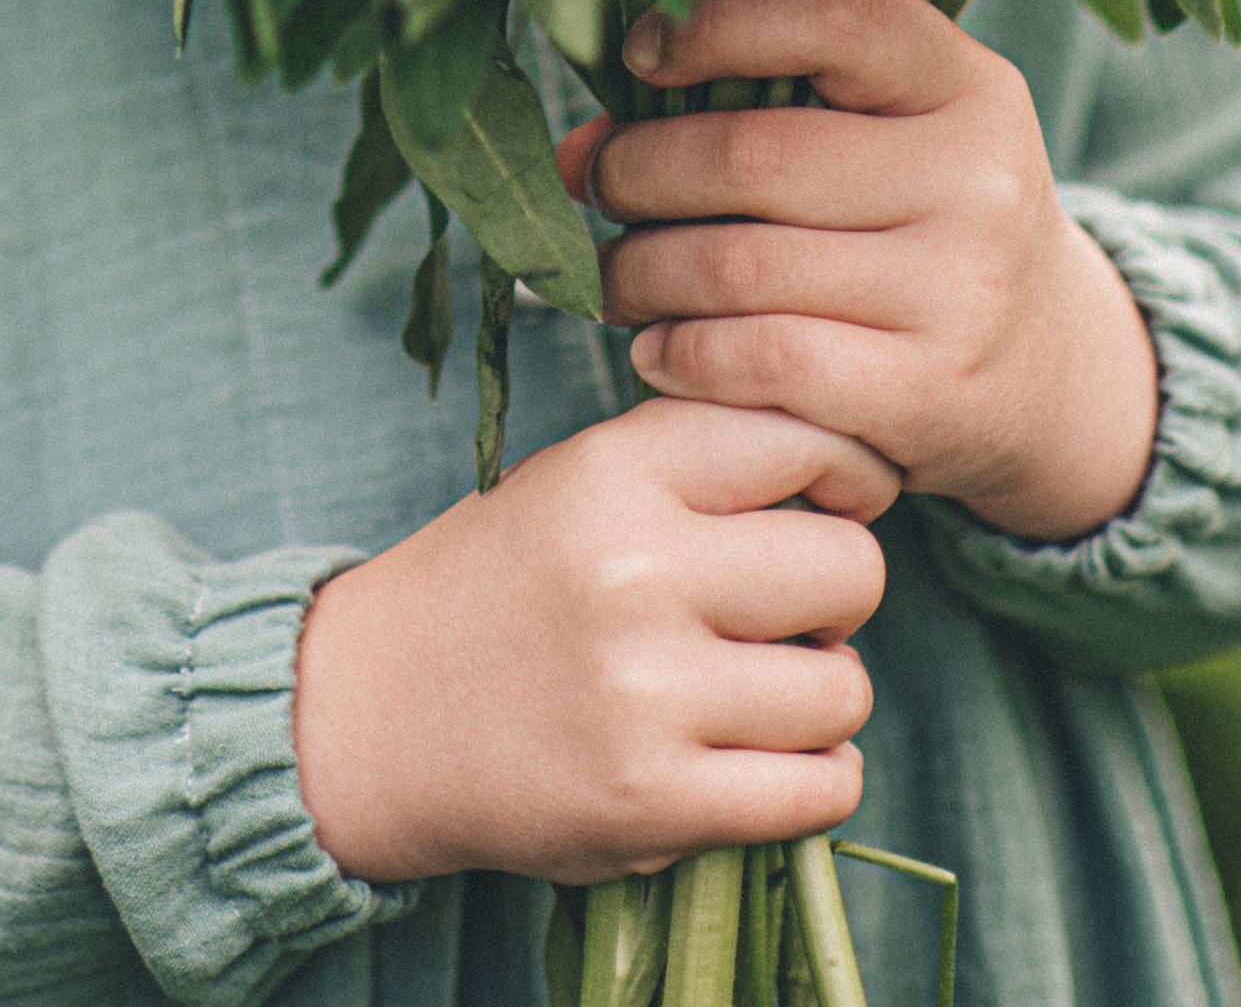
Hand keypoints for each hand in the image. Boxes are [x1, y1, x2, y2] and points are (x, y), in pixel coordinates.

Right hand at [292, 398, 893, 886]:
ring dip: (819, 698)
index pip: (808, 437)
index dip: (845, 476)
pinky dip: (811, 780)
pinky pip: (822, 788)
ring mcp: (644, 692)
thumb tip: (862, 472)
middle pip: (852, 568)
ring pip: (845, 688)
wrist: (378, 712)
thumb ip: (705, 459)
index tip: (825, 508)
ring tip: (752, 693)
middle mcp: (634, 569)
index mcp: (616, 469)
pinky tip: (756, 759)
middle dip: (835, 596)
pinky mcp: (653, 802)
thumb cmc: (508, 582)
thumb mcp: (585, 478)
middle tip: (780, 614)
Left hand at [561, 0, 1159, 543]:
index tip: (640, 50)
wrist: (1047, 376)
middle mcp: (979, 179)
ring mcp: (960, 291)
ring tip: (618, 275)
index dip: (717, 22)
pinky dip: (685, 354)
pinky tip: (658, 349)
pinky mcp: (928, 394)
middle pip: (752, 156)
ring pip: (738, 265)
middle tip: (601, 184)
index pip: (836, 17)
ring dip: (641, 272)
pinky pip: (764, 360)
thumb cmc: (920, 223)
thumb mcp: (884, 137)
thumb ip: (756, 106)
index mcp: (970, 85)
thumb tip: (577, 148)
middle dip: (640, 170)